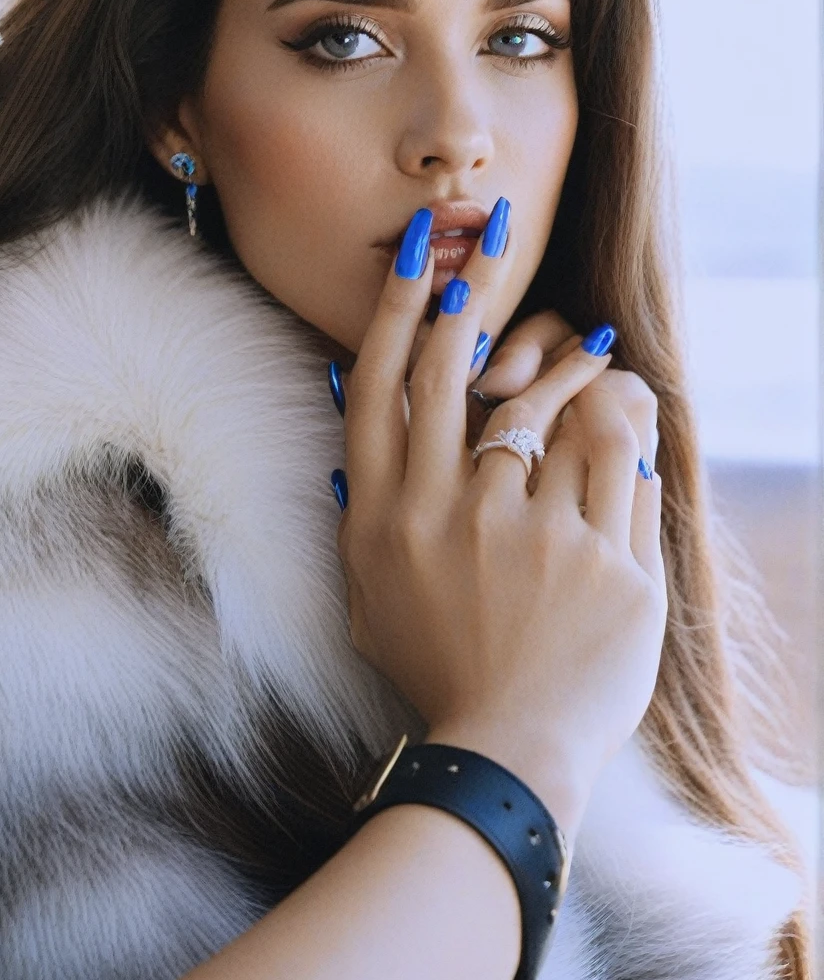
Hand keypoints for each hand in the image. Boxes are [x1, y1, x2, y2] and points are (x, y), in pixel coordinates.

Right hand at [335, 208, 666, 837]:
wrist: (504, 750)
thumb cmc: (434, 671)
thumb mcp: (369, 596)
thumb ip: (364, 517)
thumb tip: (358, 439)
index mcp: (382, 516)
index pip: (379, 384)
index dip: (398, 307)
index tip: (416, 250)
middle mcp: (443, 511)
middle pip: (450, 369)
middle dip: (470, 286)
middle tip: (491, 229)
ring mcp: (523, 533)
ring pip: (542, 407)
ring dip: (563, 363)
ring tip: (587, 343)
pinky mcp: (597, 558)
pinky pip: (611, 462)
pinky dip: (616, 426)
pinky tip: (620, 401)